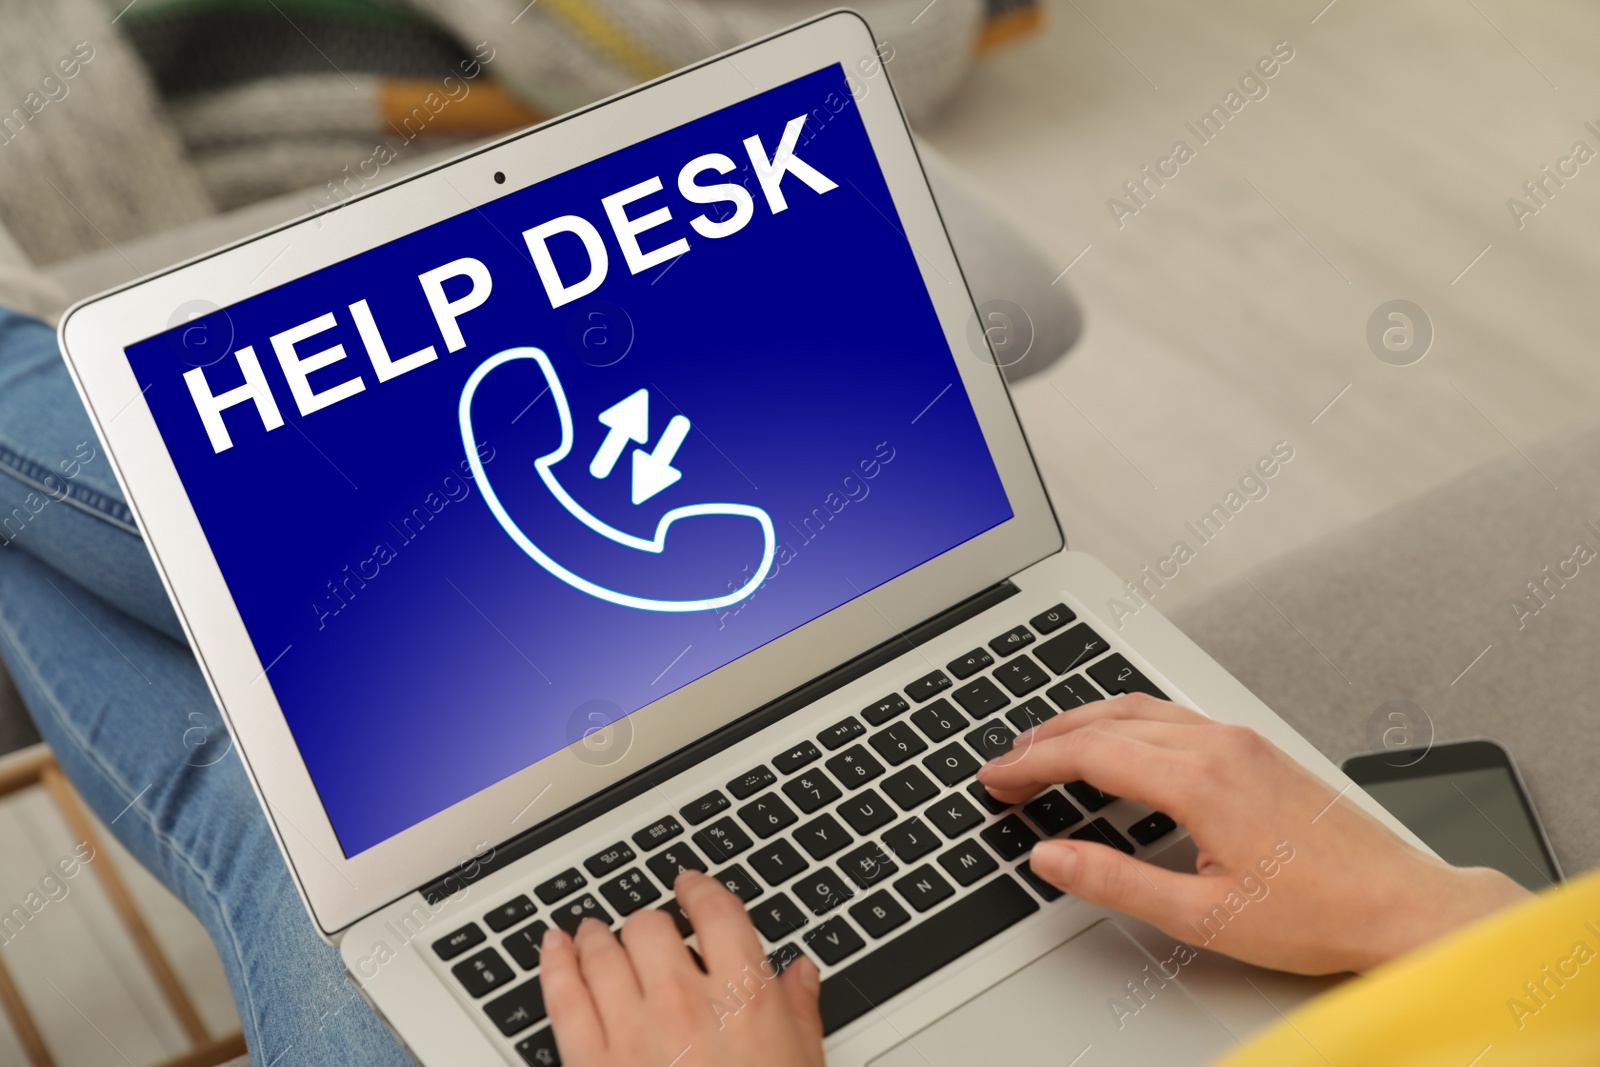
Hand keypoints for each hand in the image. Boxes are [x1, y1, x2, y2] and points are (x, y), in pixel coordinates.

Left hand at [541, 869, 825, 1066]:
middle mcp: (684, 1003)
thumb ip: (799, 1011)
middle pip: (652, 926)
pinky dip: (554, 963)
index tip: (690, 884)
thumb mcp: (802, 1062)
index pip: (716, 911)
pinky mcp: (589, 1064)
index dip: (698, 887)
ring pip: (602, 951)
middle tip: (651, 927)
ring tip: (597, 931)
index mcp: (744, 998)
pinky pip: (562, 996)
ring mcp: (632, 1032)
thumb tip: (802, 973)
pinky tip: (555, 947)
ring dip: (599, 934)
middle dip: (651, 921)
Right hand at [977, 694, 1530, 973]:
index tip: (995, 779)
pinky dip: (1124, 722)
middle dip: (1047, 738)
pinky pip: (1172, 716)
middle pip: (1109, 719)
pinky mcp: (1257, 748)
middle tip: (1005, 763)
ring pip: (1141, 709)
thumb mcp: (1202, 915)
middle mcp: (1219, 745)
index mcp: (1199, 781)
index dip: (1032, 765)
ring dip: (1084, 723)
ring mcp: (1241, 740)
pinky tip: (1115, 743)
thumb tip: (1050, 857)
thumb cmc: (1320, 914)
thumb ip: (1115, 881)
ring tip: (1045, 747)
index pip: (1090, 753)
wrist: (1402, 907)